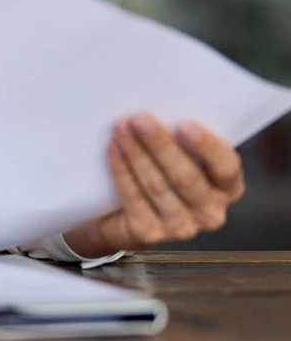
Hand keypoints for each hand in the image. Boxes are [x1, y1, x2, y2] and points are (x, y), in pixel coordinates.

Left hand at [63, 114, 245, 258]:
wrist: (122, 214)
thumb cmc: (159, 169)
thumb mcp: (178, 154)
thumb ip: (180, 136)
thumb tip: (161, 106)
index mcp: (226, 187)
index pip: (226, 167)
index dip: (206, 147)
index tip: (184, 124)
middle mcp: (210, 212)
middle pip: (186, 176)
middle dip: (160, 145)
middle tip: (140, 119)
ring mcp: (181, 227)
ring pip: (157, 185)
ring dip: (136, 153)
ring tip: (120, 128)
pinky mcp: (149, 234)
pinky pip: (133, 198)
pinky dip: (121, 170)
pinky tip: (112, 149)